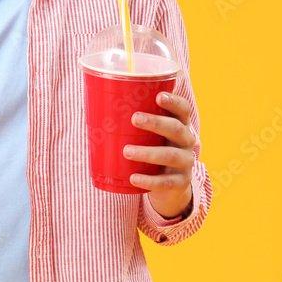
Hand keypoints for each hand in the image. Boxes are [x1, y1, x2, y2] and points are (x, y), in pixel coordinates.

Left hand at [123, 92, 194, 218]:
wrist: (170, 186)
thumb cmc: (152, 149)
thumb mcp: (148, 135)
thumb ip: (132, 123)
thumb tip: (95, 105)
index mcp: (179, 125)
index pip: (183, 109)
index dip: (174, 101)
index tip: (158, 96)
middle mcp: (186, 142)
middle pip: (176, 129)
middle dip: (156, 122)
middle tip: (135, 119)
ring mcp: (185, 163)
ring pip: (169, 155)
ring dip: (147, 152)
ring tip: (127, 151)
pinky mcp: (180, 182)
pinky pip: (165, 182)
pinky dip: (148, 180)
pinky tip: (133, 178)